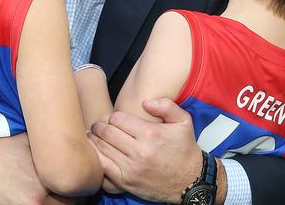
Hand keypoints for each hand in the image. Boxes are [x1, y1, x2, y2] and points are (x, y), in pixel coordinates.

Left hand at [89, 98, 212, 203]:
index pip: (117, 119)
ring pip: (102, 149)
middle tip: (98, 126)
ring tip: (94, 136)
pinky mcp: (126, 182)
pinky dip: (97, 158)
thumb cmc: (184, 148)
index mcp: (150, 134)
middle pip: (107, 132)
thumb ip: (166, 106)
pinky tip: (98, 152)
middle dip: (100, 127)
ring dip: (95, 141)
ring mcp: (131, 168)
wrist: (190, 181)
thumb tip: (145, 102)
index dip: (114, 117)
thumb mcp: (184, 121)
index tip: (115, 119)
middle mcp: (139, 151)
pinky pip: (103, 167)